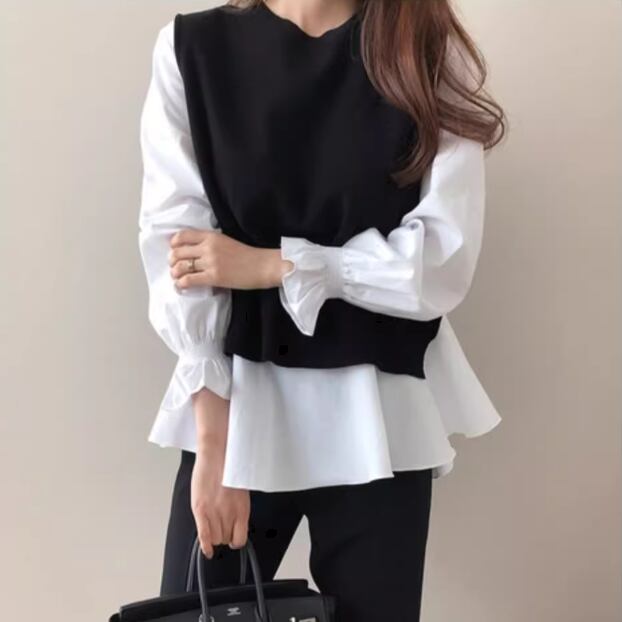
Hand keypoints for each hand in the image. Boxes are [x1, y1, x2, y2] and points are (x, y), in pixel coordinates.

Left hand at [168, 229, 292, 290]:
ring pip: (181, 267)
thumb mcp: (226, 241)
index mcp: (211, 236)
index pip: (182, 236)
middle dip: (172, 261)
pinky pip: (189, 280)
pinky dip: (181, 284)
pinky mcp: (214, 277)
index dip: (174, 244)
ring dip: (175, 273)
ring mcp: (210, 262)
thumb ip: (210, 243)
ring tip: (177, 277)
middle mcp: (208, 247)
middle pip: (178, 252)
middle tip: (174, 266)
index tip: (174, 250)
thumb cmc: (248, 255)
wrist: (263, 266)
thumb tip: (194, 251)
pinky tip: (181, 286)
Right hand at [190, 445, 250, 559]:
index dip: (236, 540)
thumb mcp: (241, 492)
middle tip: (221, 527)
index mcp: (242, 509)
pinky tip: (206, 550)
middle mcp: (229, 514)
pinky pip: (203, 535)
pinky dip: (205, 546)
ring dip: (214, 536)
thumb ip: (237, 509)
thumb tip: (234, 522)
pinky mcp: (200, 509)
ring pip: (215, 539)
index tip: (234, 539)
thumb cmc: (230, 468)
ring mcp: (214, 513)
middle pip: (226, 539)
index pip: (240, 538)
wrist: (218, 454)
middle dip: (224, 535)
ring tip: (213, 526)